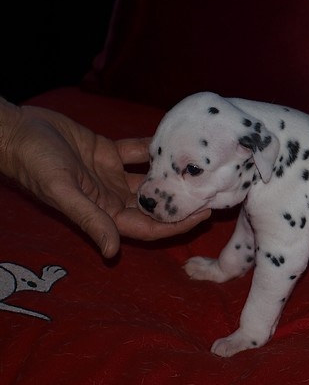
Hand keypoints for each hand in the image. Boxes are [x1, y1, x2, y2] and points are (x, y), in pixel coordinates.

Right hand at [0, 103, 210, 256]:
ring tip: (201, 167)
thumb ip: (89, 219)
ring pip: (150, 179)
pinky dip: (155, 148)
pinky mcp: (108, 152)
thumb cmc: (35, 163)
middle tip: (214, 189)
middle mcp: (111, 197)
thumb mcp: (62, 191)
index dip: (177, 224)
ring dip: (172, 175)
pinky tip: (177, 140)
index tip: (204, 214)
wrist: (16, 131)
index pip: (149, 226)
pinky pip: (138, 152)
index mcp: (104, 213)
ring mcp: (111, 175)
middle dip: (183, 201)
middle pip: (155, 205)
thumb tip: (111, 252)